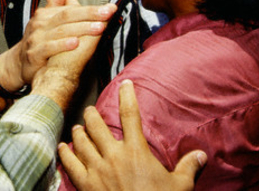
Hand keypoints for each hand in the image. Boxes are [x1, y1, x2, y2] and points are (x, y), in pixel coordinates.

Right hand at [0, 0, 115, 93]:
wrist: (18, 65)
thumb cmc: (39, 42)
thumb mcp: (46, 22)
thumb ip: (56, 5)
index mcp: (45, 14)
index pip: (70, 9)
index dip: (90, 8)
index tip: (110, 8)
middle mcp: (39, 24)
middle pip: (67, 16)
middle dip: (89, 14)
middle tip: (108, 13)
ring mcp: (35, 38)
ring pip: (61, 31)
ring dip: (81, 29)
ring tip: (99, 27)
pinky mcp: (33, 54)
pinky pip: (49, 48)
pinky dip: (62, 45)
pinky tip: (76, 43)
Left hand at [58, 80, 206, 190]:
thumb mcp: (179, 187)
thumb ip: (188, 168)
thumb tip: (202, 155)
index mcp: (135, 151)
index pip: (130, 114)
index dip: (127, 95)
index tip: (125, 83)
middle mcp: (113, 155)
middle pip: (96, 124)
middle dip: (91, 114)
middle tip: (90, 111)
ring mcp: (97, 170)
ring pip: (81, 141)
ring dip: (79, 132)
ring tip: (78, 127)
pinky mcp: (86, 185)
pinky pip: (71, 164)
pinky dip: (65, 154)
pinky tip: (62, 147)